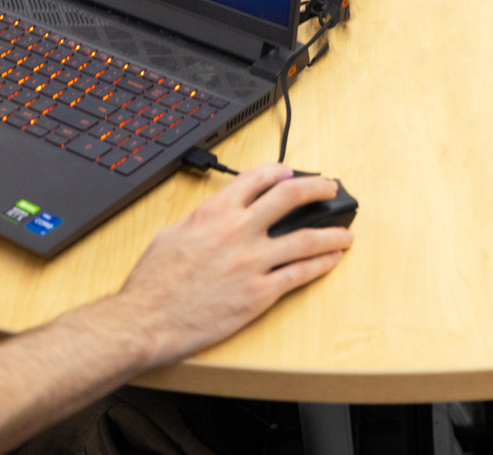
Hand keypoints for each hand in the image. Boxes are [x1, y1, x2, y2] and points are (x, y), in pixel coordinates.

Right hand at [102, 164, 353, 364]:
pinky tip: (332, 260)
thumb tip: (216, 214)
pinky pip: (300, 273)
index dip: (279, 171)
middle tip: (330, 189)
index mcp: (214, 213)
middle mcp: (238, 231)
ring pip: (307, 238)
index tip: (290, 172)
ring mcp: (253, 261)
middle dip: (318, 189)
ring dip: (333, 233)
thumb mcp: (171, 235)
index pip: (257, 178)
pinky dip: (322, 264)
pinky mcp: (260, 293)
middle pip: (291, 197)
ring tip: (347, 232)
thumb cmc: (152, 284)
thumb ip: (200, 220)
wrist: (145, 321)